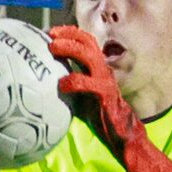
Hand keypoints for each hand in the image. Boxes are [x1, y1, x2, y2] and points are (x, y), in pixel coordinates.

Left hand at [46, 27, 171, 171]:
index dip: (69, 35)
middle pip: (88, 42)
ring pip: (89, 55)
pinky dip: (74, 80)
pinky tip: (61, 85)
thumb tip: (45, 89)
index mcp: (98, 71)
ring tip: (53, 48)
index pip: (86, 44)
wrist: (125, 138)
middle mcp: (103, 71)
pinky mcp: (106, 95)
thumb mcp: (83, 102)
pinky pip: (89, 83)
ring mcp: (106, 81)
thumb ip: (71, 91)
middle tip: (49, 33)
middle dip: (69, 33)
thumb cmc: (104, 122)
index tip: (51, 33)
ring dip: (70, 48)